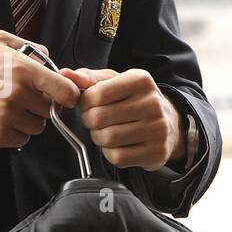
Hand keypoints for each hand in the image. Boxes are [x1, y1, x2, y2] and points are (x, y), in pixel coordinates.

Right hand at [0, 31, 80, 147]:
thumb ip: (28, 46)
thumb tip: (49, 57)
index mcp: (22, 69)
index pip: (66, 91)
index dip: (68, 94)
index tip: (64, 95)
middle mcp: (18, 94)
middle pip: (50, 110)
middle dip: (40, 104)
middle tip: (21, 96)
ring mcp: (8, 117)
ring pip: (37, 127)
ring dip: (28, 120)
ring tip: (7, 107)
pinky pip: (21, 140)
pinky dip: (15, 132)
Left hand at [59, 66, 184, 170]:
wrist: (168, 123)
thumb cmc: (133, 100)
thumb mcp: (114, 82)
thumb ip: (87, 78)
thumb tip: (62, 74)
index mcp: (140, 80)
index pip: (96, 94)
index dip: (85, 102)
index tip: (89, 104)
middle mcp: (152, 103)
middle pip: (99, 118)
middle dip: (90, 121)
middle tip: (96, 120)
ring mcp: (157, 129)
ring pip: (107, 138)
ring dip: (99, 137)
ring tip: (106, 131)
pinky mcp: (156, 152)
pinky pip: (118, 157)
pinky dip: (110, 153)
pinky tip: (118, 144)